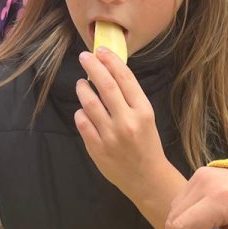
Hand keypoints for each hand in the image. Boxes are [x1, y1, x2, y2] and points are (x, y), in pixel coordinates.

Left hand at [74, 49, 182, 224]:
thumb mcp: (146, 118)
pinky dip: (80, 113)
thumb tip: (109, 72)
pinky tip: (83, 110)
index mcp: (143, 111)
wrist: (146, 178)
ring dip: (83, 89)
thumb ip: (130, 98)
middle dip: (93, 67)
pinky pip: (82, 123)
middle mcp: (127, 122)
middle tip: (84, 57)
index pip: (125, 78)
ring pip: (90, 103)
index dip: (111, 61)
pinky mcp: (97, 148)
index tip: (101, 50)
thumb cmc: (147, 144)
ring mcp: (110, 136)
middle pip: (105, 86)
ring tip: (81, 83)